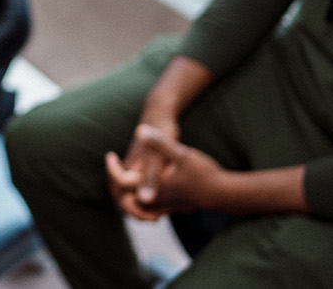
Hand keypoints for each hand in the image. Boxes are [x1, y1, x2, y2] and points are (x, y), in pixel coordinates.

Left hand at [107, 123, 225, 219]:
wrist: (221, 193)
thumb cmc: (202, 173)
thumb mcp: (181, 153)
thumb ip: (159, 143)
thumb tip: (140, 129)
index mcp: (150, 188)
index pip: (120, 182)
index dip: (112, 168)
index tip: (111, 154)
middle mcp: (153, 200)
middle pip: (122, 197)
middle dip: (116, 182)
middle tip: (114, 162)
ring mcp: (160, 204)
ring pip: (134, 201)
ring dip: (126, 188)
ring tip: (123, 169)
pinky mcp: (168, 203)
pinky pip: (146, 202)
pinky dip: (139, 192)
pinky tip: (144, 175)